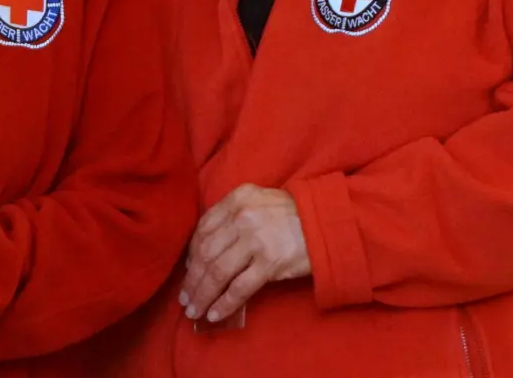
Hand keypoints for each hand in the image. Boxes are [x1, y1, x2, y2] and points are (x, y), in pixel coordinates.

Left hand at [180, 184, 310, 323]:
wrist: (328, 223)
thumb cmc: (291, 214)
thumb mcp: (257, 201)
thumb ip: (231, 216)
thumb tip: (204, 250)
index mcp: (236, 200)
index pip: (202, 230)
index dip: (191, 255)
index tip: (187, 272)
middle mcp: (242, 218)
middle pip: (206, 253)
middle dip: (191, 279)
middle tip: (184, 298)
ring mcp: (256, 241)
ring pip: (218, 272)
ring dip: (203, 294)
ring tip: (194, 309)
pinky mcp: (271, 263)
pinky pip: (240, 287)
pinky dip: (225, 303)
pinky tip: (215, 313)